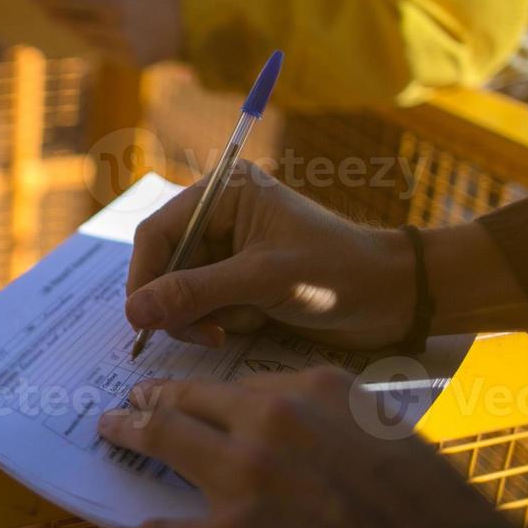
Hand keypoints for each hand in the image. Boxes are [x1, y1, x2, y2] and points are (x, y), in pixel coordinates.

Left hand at [36, 0, 181, 66]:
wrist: (198, 15)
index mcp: (111, 0)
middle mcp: (113, 26)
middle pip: (73, 22)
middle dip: (57, 14)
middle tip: (45, 8)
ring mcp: (123, 46)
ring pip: (88, 38)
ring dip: (78, 28)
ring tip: (67, 19)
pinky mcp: (133, 61)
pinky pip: (107, 52)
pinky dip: (101, 42)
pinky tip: (100, 32)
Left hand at [93, 367, 511, 527]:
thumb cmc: (441, 522)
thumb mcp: (395, 445)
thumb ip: (343, 431)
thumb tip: (311, 445)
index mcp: (320, 390)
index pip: (247, 385)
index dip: (212, 392)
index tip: (193, 394)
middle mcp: (276, 419)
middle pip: (194, 400)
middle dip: (157, 399)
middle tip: (133, 403)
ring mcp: (249, 476)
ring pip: (167, 440)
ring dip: (131, 435)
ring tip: (111, 435)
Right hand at [127, 161, 416, 349]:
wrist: (394, 299)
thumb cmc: (337, 274)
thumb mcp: (262, 280)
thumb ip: (194, 292)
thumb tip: (133, 311)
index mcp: (223, 194)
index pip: (156, 234)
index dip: (144, 277)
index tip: (144, 320)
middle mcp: (219, 218)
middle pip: (165, 266)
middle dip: (180, 304)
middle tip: (205, 333)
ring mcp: (229, 251)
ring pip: (182, 293)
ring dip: (204, 317)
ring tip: (244, 324)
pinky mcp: (240, 281)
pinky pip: (205, 307)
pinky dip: (223, 322)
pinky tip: (258, 322)